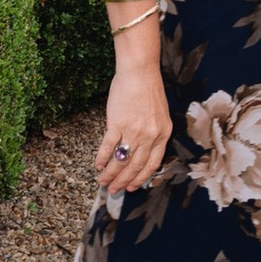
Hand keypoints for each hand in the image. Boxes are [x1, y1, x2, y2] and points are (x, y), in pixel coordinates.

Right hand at [95, 60, 172, 195]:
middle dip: (123, 182)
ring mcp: (133, 131)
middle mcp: (150, 136)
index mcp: (163, 135)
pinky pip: (108, 147)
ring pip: (121, 161)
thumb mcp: (160, 115)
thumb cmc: (149, 89)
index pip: (152, 165)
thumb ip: (154, 134)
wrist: (140, 71)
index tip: (132, 188)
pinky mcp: (117, 124)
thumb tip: (141, 151)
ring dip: (110, 174)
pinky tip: (98, 165)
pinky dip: (102, 159)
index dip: (141, 179)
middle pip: (135, 167)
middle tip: (114, 190)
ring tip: (102, 181)